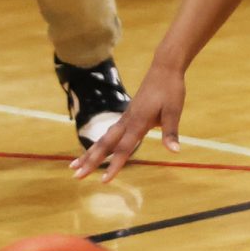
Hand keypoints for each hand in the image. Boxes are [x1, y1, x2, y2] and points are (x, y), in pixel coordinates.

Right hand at [70, 59, 183, 181]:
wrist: (164, 68)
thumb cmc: (170, 90)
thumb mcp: (174, 111)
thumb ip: (171, 132)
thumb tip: (174, 152)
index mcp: (138, 122)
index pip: (123, 149)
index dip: (114, 166)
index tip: (104, 182)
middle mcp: (127, 121)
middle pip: (105, 145)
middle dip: (90, 161)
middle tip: (75, 176)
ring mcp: (125, 117)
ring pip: (103, 138)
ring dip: (89, 153)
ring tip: (75, 165)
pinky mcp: (127, 115)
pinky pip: (109, 133)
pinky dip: (100, 143)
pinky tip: (95, 150)